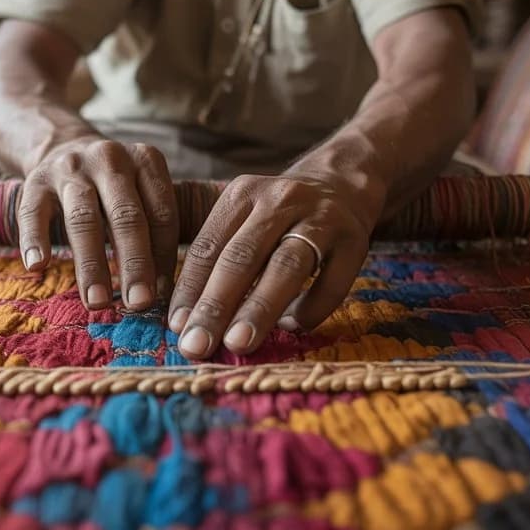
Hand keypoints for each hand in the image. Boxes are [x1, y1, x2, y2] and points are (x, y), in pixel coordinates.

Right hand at [18, 137, 177, 311]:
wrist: (64, 148)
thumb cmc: (113, 188)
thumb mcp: (140, 193)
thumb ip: (152, 231)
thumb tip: (161, 293)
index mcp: (146, 160)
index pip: (161, 214)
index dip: (163, 258)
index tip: (162, 296)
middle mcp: (110, 158)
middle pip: (126, 217)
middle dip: (134, 264)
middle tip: (138, 303)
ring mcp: (71, 168)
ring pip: (83, 219)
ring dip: (92, 264)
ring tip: (96, 302)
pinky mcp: (36, 180)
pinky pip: (33, 213)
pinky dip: (35, 239)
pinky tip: (38, 266)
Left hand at [166, 173, 382, 358]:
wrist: (341, 185)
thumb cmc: (277, 216)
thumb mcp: (242, 217)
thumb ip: (216, 258)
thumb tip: (184, 321)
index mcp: (242, 195)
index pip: (209, 246)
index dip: (189, 288)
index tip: (175, 327)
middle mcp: (280, 201)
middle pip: (243, 256)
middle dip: (216, 305)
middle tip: (196, 344)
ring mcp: (321, 219)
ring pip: (286, 267)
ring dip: (258, 308)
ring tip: (237, 344)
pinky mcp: (354, 240)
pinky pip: (332, 282)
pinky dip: (310, 308)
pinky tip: (292, 327)